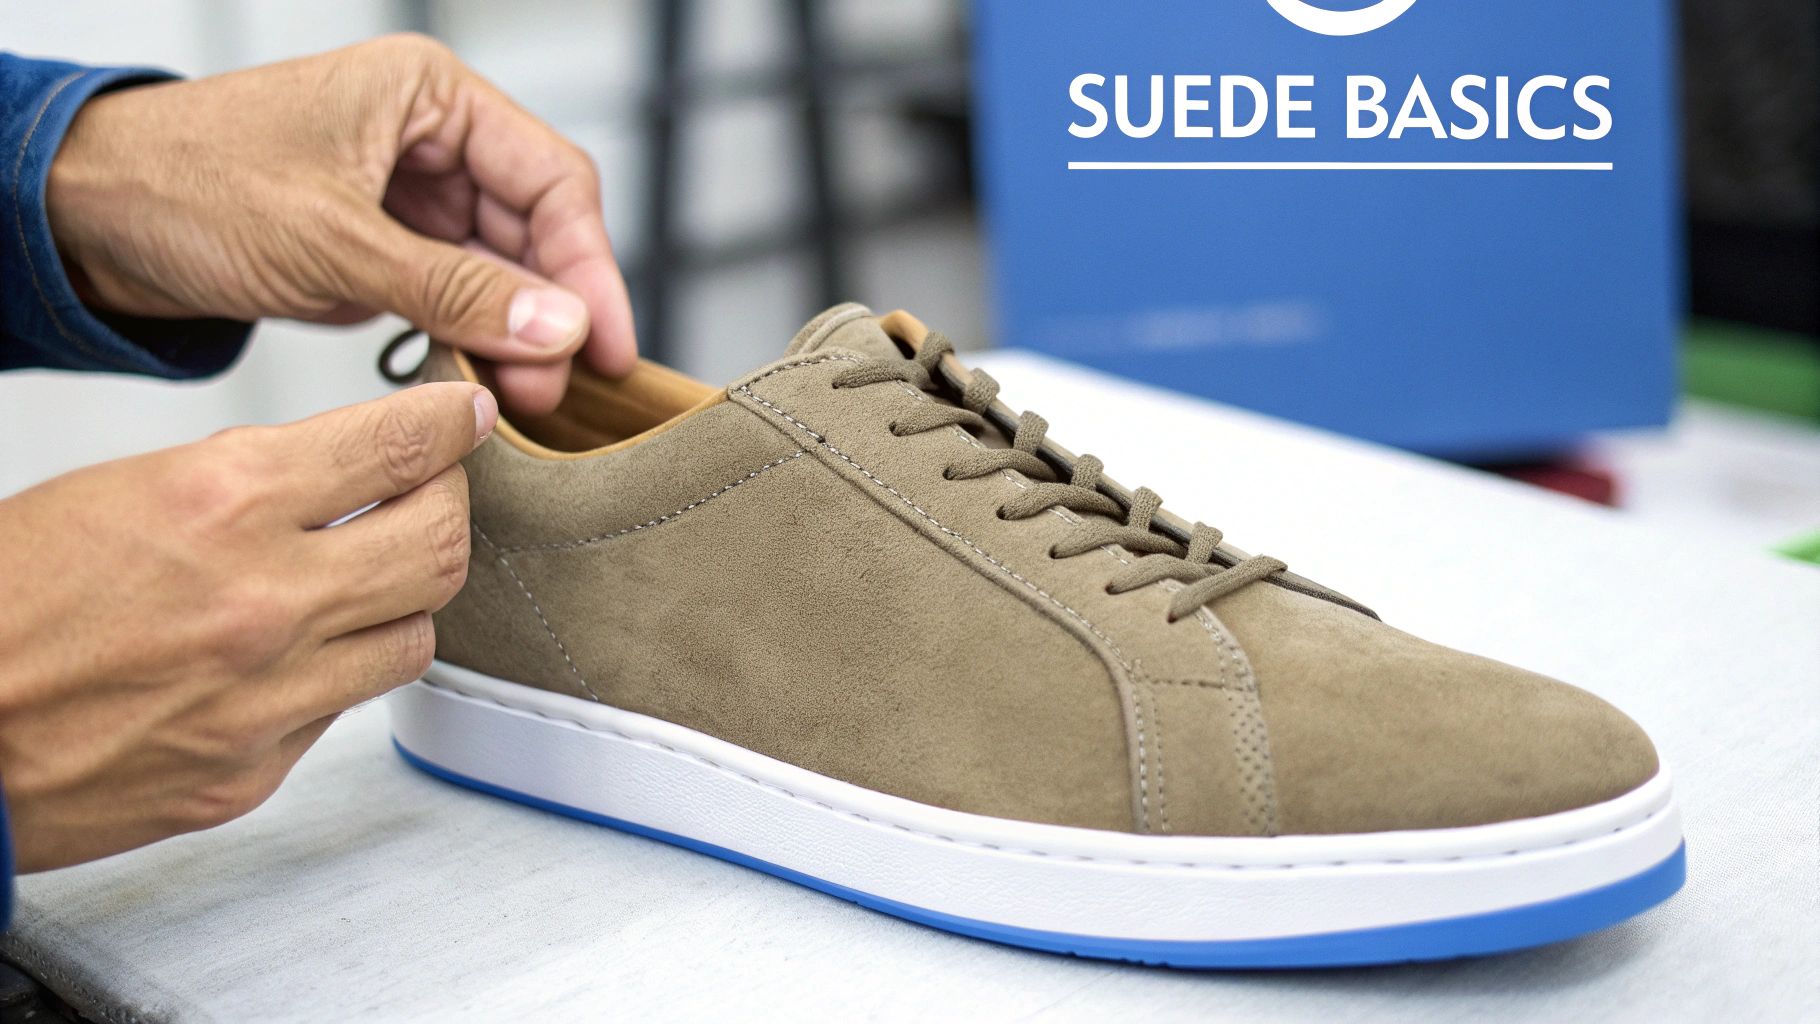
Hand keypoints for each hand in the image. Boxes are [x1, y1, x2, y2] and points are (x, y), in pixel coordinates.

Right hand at [0, 382, 496, 871]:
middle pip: (440, 545)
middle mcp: (263, 600)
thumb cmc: (5, 603)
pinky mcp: (255, 770)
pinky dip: (338, 673)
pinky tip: (296, 655)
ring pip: (416, 634)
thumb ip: (252, 478)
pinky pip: (346, 708)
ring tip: (362, 581)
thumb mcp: (127, 487)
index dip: (448, 423)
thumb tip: (351, 468)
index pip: (398, 447)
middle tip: (431, 495)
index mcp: (222, 502)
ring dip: (401, 600)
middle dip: (448, 508)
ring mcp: (268, 695)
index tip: (460, 418)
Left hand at [44, 33, 632, 413]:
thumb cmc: (185, 185)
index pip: (551, 180)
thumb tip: (560, 328)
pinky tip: (486, 381)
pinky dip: (474, 337)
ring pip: (500, 269)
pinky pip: (456, 293)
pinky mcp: (383, 246)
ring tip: (525, 399)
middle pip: (535, 228)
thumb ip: (455, 288)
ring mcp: (408, 195)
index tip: (606, 343)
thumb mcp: (333, 242)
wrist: (87, 217)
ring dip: (516, 334)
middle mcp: (430, 138)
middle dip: (552, 311)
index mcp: (429, 96)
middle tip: (559, 388)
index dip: (590, 267)